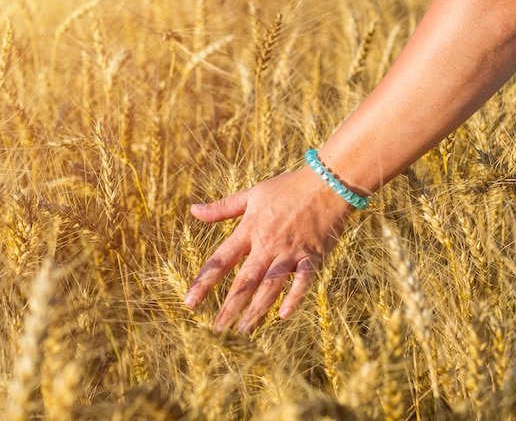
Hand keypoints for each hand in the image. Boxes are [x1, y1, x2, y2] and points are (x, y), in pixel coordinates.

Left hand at [184, 166, 351, 333]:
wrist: (326, 184)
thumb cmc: (287, 188)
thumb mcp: (251, 194)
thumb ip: (222, 207)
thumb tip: (193, 210)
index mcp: (249, 229)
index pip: (221, 259)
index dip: (204, 281)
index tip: (190, 302)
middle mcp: (267, 244)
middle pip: (245, 280)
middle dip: (230, 306)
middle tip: (217, 330)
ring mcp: (290, 251)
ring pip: (271, 285)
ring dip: (257, 309)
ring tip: (243, 331)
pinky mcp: (312, 256)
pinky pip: (303, 280)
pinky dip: (294, 296)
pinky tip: (284, 315)